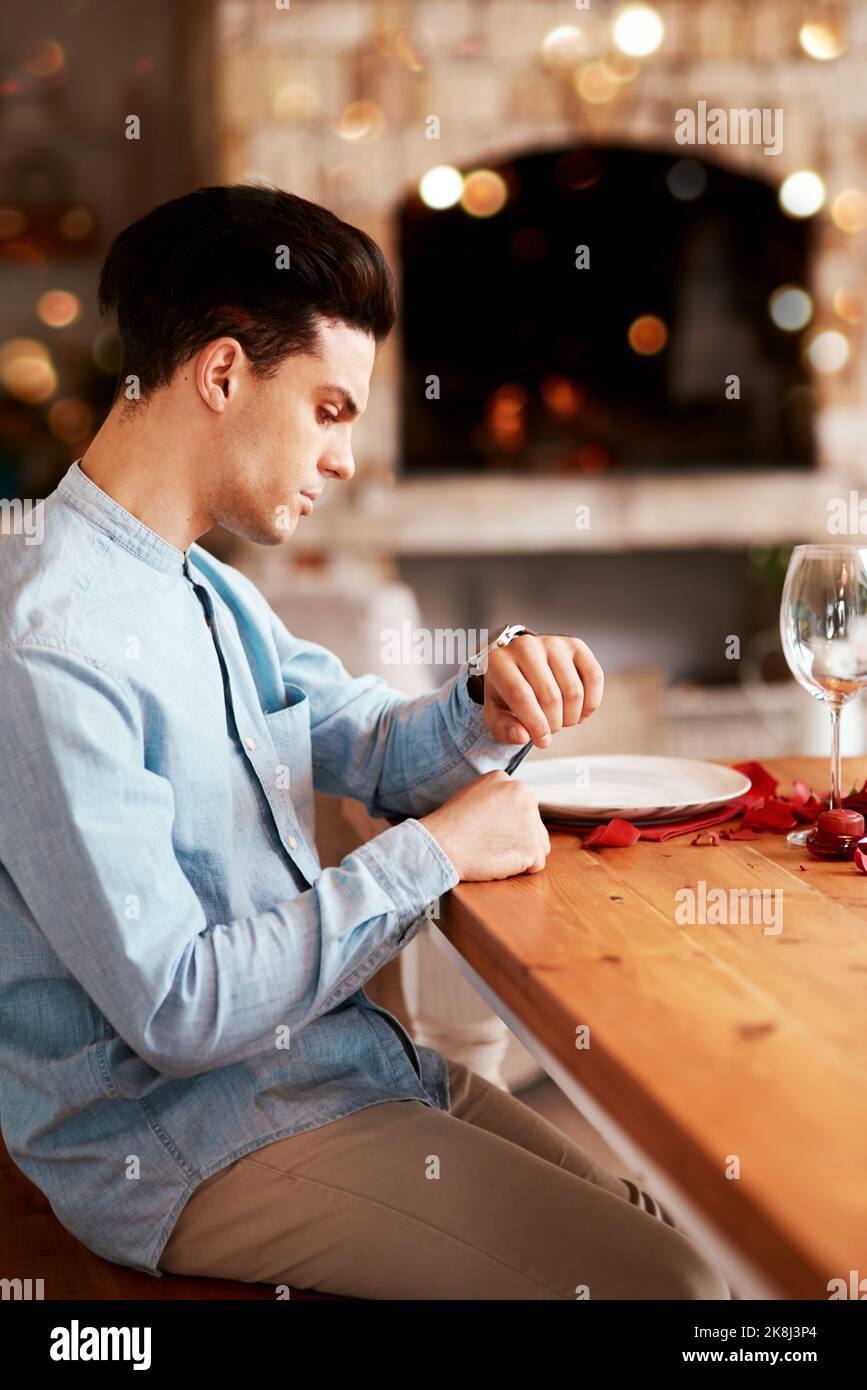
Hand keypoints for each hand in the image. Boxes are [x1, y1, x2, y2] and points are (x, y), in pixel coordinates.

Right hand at [420, 770, 549, 880]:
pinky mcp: (532, 846)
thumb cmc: (451, 825)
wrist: (441, 844)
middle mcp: (524, 795)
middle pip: (534, 824)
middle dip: (518, 837)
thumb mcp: (474, 794)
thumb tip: (511, 813)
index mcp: (509, 782)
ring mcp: (530, 821)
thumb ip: (497, 798)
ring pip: (539, 843)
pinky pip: (537, 864)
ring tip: (495, 853)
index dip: (506, 824)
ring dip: (522, 853)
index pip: (522, 807)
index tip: (489, 830)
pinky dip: (521, 869)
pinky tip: (499, 862)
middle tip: (492, 843)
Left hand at [478, 632, 603, 746]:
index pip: (522, 696)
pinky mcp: (575, 645)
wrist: (519, 662)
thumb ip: (503, 728)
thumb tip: (522, 735)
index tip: (542, 741)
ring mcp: (553, 643)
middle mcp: (526, 646)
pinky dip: (591, 703)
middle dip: (554, 724)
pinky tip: (579, 711)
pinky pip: (594, 677)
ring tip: (562, 720)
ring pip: (573, 691)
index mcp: (498, 661)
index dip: (536, 724)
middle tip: (550, 729)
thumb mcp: (495, 712)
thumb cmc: (506, 690)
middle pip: (550, 696)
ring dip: (571, 716)